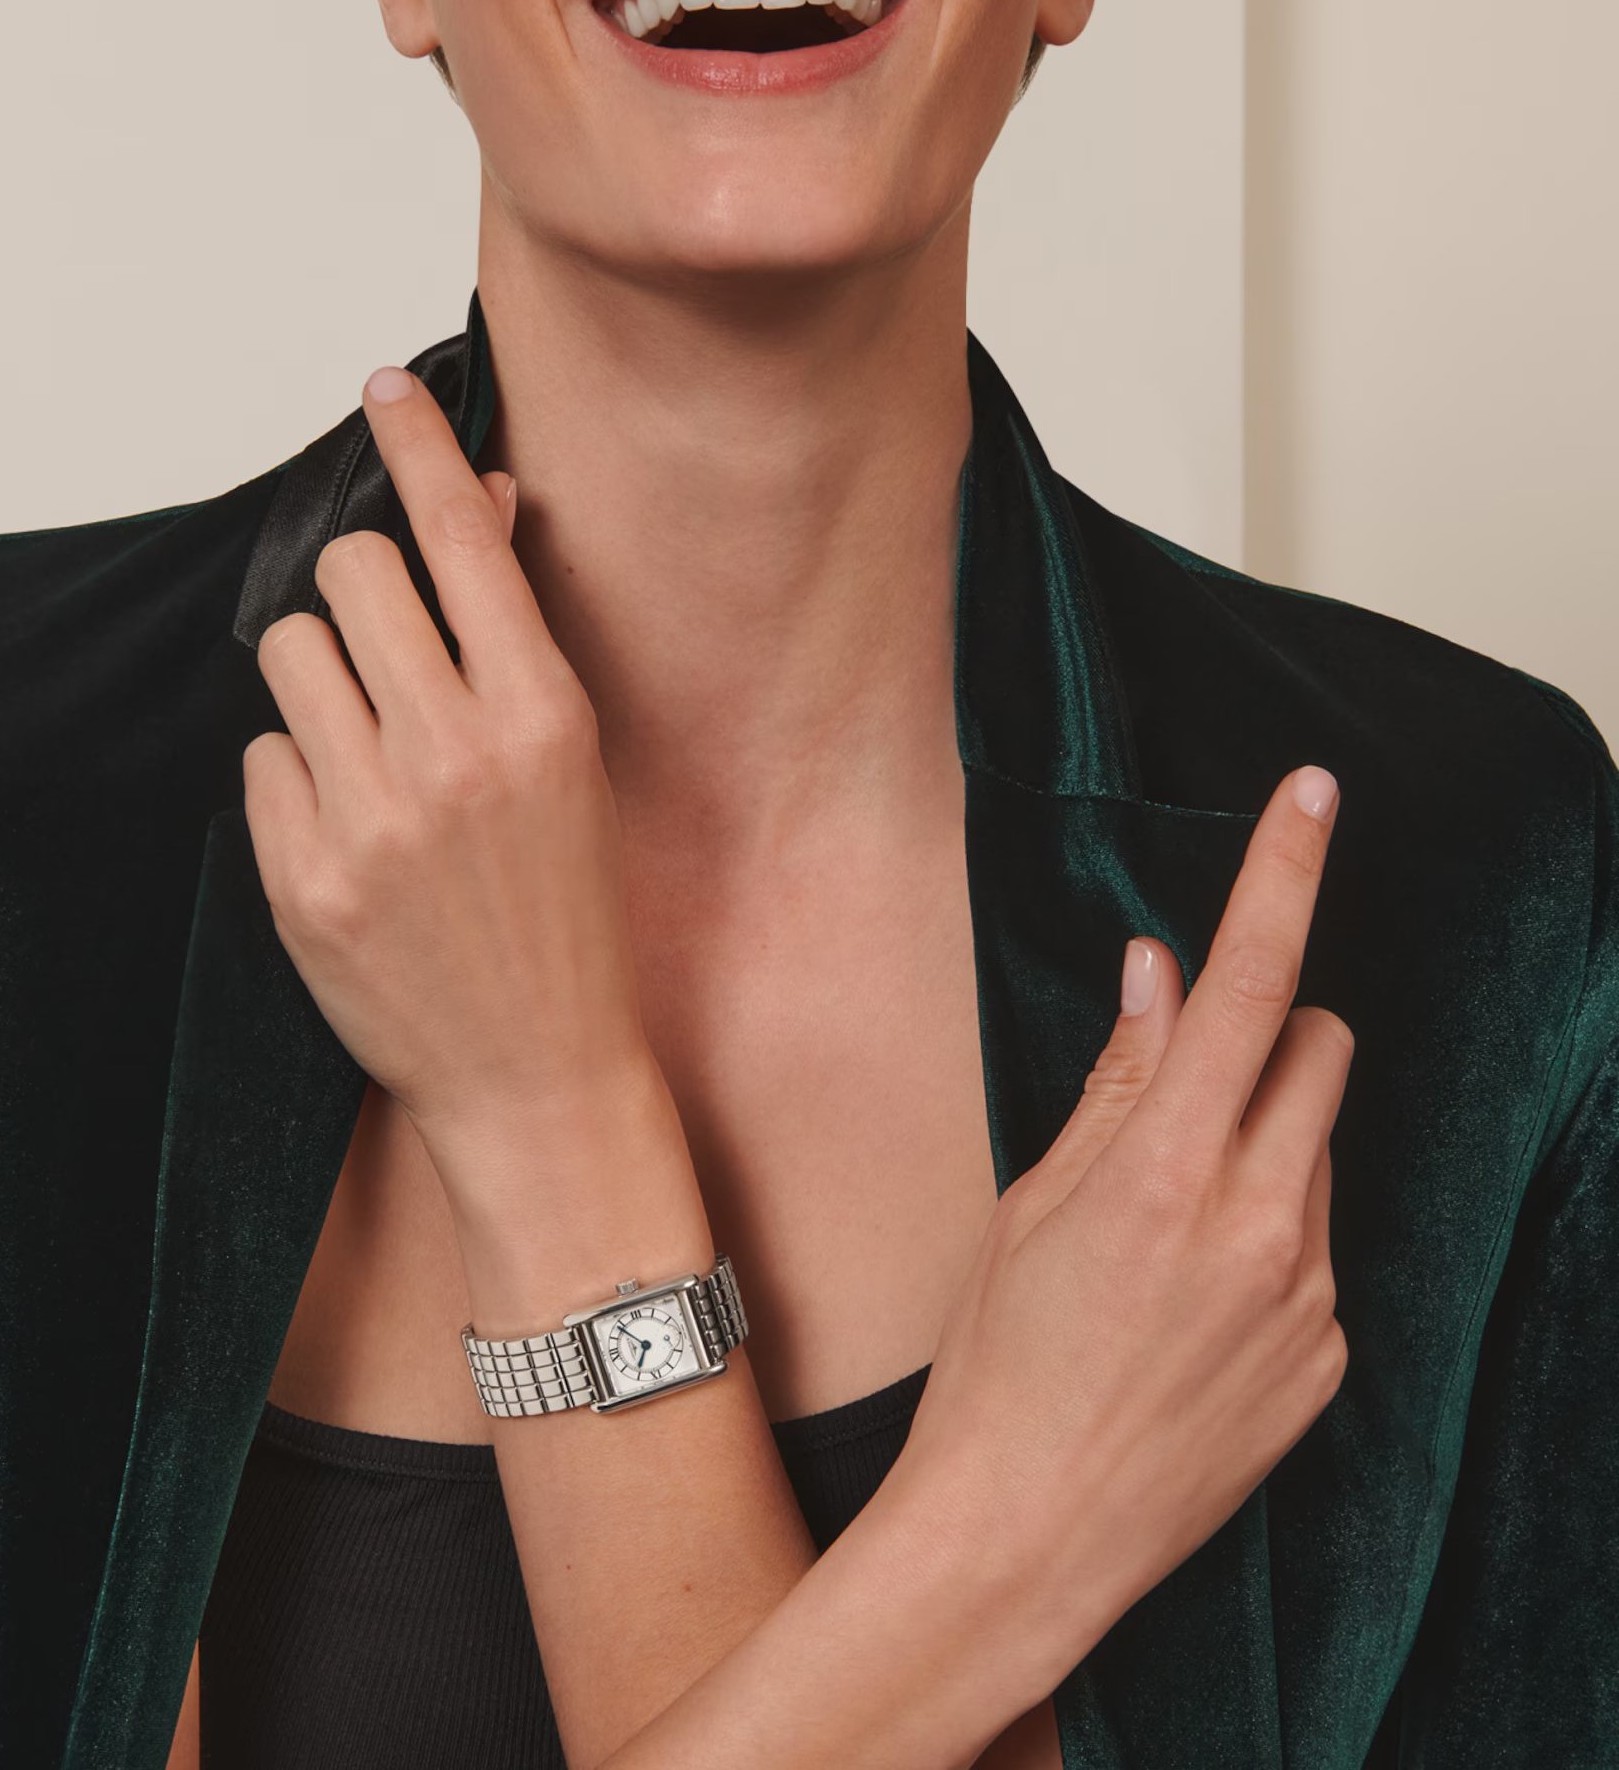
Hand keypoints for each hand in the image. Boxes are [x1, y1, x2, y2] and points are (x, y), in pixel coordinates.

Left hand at [243, 366, 655, 1197]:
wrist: (538, 1073)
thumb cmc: (570, 915)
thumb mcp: (575, 764)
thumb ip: (517, 638)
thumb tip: (479, 510)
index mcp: (543, 715)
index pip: (461, 535)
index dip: (418, 444)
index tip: (383, 391)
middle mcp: (455, 755)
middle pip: (351, 571)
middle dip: (360, 590)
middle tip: (384, 647)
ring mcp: (372, 818)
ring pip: (291, 654)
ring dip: (320, 679)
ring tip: (366, 749)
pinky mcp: (301, 878)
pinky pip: (262, 757)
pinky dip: (296, 775)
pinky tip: (348, 831)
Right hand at [889, 764, 1351, 1667]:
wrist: (1028, 1535)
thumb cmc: (999, 1364)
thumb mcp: (1030, 1204)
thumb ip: (1116, 1082)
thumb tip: (1155, 973)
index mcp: (1170, 1170)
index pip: (1248, 983)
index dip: (1283, 873)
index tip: (1314, 795)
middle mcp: (1265, 1224)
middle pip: (1319, 1050)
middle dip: (1266, 1034)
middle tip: (1183, 1084)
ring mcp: (1311, 1297)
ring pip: (1319, 1151)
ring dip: (1263, 1144)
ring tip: (1166, 1230)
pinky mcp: (1331, 1358)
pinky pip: (1322, 1248)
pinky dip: (1271, 1238)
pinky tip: (1191, 1305)